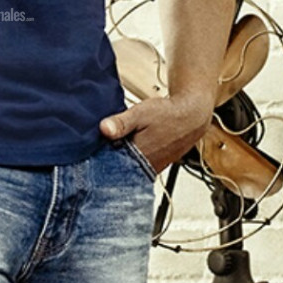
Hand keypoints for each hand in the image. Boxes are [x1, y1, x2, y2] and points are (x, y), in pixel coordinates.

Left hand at [99, 88, 213, 174]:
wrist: (192, 117)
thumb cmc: (168, 114)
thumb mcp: (141, 112)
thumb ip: (121, 122)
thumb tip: (103, 129)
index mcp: (139, 155)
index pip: (109, 166)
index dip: (98, 158)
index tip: (90, 151)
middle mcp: (146, 166)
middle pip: (118, 170)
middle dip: (107, 161)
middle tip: (100, 148)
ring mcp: (153, 168)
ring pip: (128, 169)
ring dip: (119, 161)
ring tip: (114, 147)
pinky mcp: (157, 166)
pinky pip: (138, 168)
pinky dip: (130, 161)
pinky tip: (127, 149)